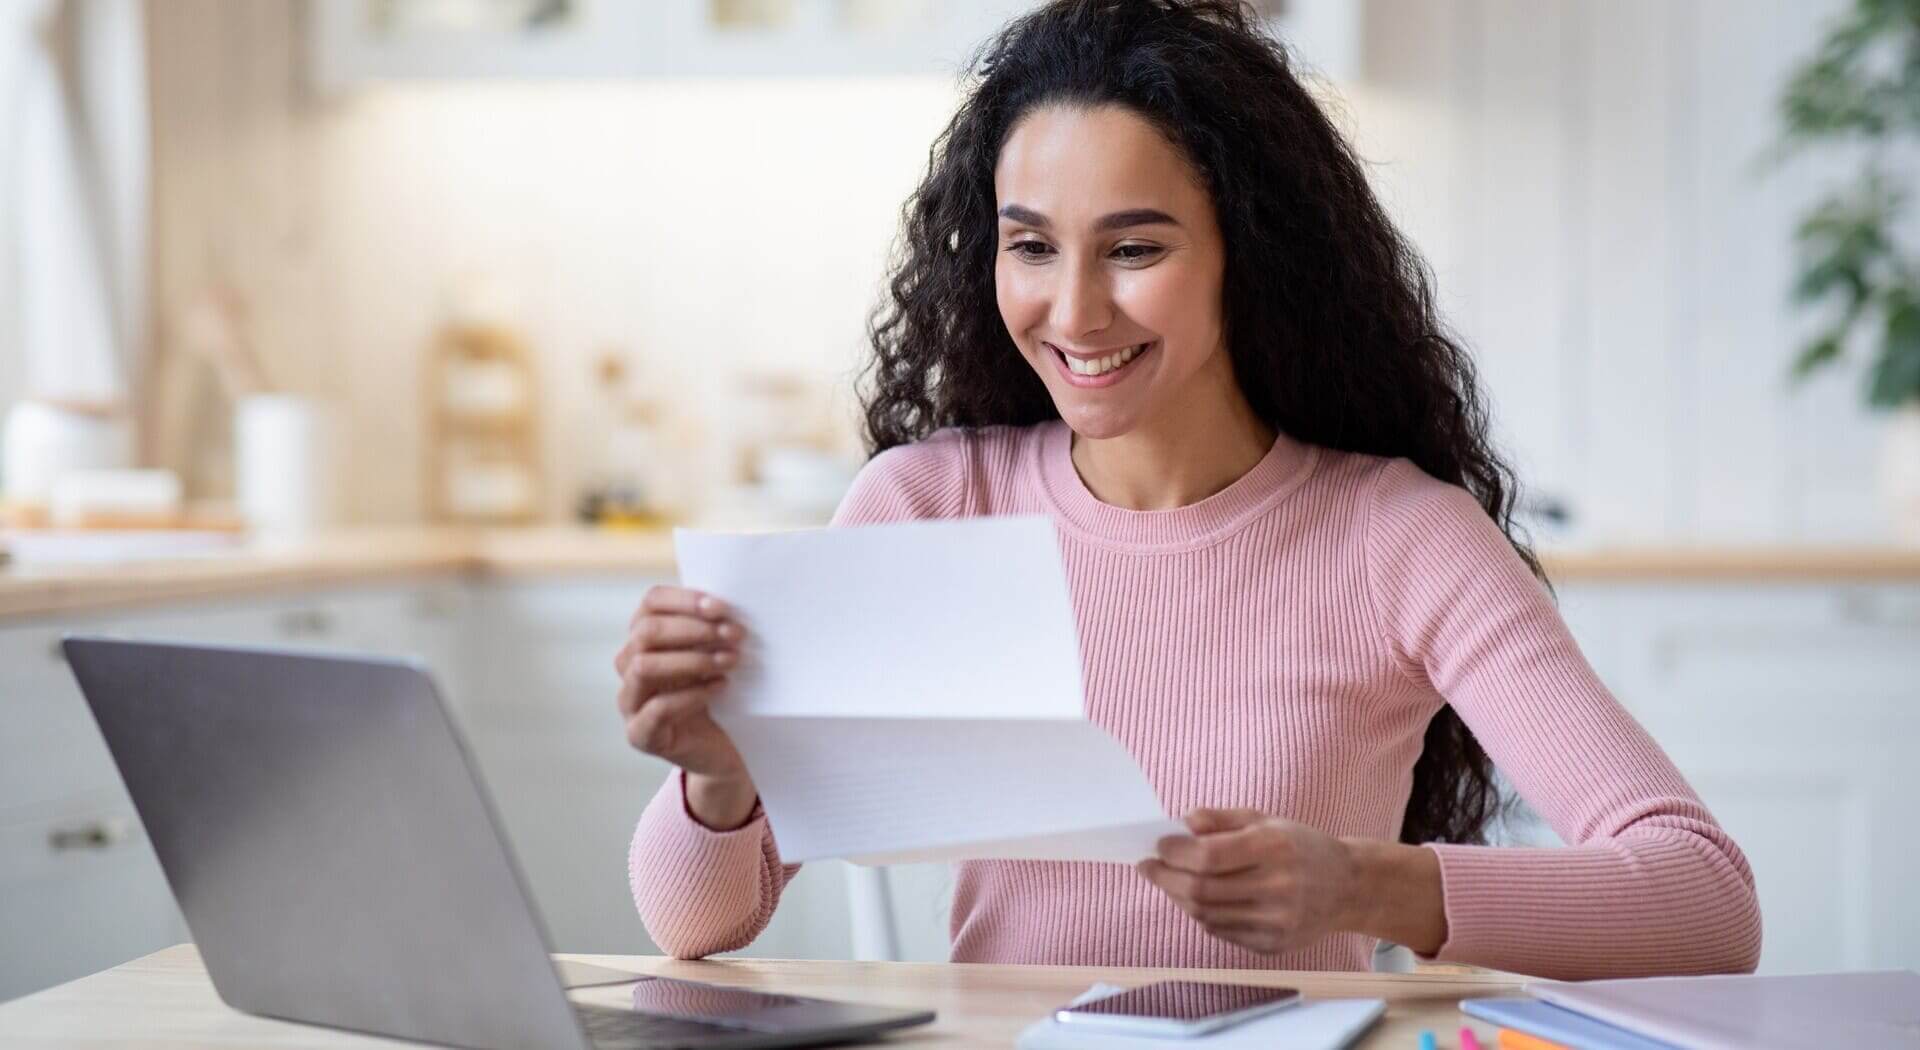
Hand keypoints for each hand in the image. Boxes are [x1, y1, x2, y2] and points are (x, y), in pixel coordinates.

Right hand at [615, 585, 757, 827]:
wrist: (719, 748)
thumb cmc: (717, 692)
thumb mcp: (713, 653)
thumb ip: (711, 627)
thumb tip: (727, 604)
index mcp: (643, 637)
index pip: (650, 603)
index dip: (684, 599)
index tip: (721, 607)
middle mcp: (628, 665)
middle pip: (645, 632)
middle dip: (693, 629)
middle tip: (733, 634)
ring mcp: (629, 701)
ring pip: (643, 666)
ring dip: (692, 660)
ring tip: (729, 661)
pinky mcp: (639, 734)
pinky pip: (657, 708)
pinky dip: (692, 694)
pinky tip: (720, 688)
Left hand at [1136, 808, 1359, 955]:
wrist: (1346, 886)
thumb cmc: (1298, 846)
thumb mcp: (1264, 820)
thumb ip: (1220, 819)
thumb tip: (1181, 823)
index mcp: (1274, 848)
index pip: (1208, 856)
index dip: (1175, 852)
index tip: (1157, 846)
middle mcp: (1278, 887)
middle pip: (1201, 890)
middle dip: (1166, 878)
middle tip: (1149, 866)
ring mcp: (1277, 921)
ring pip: (1206, 915)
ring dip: (1179, 897)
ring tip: (1170, 881)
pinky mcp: (1274, 945)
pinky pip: (1221, 932)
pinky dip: (1201, 915)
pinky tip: (1197, 899)